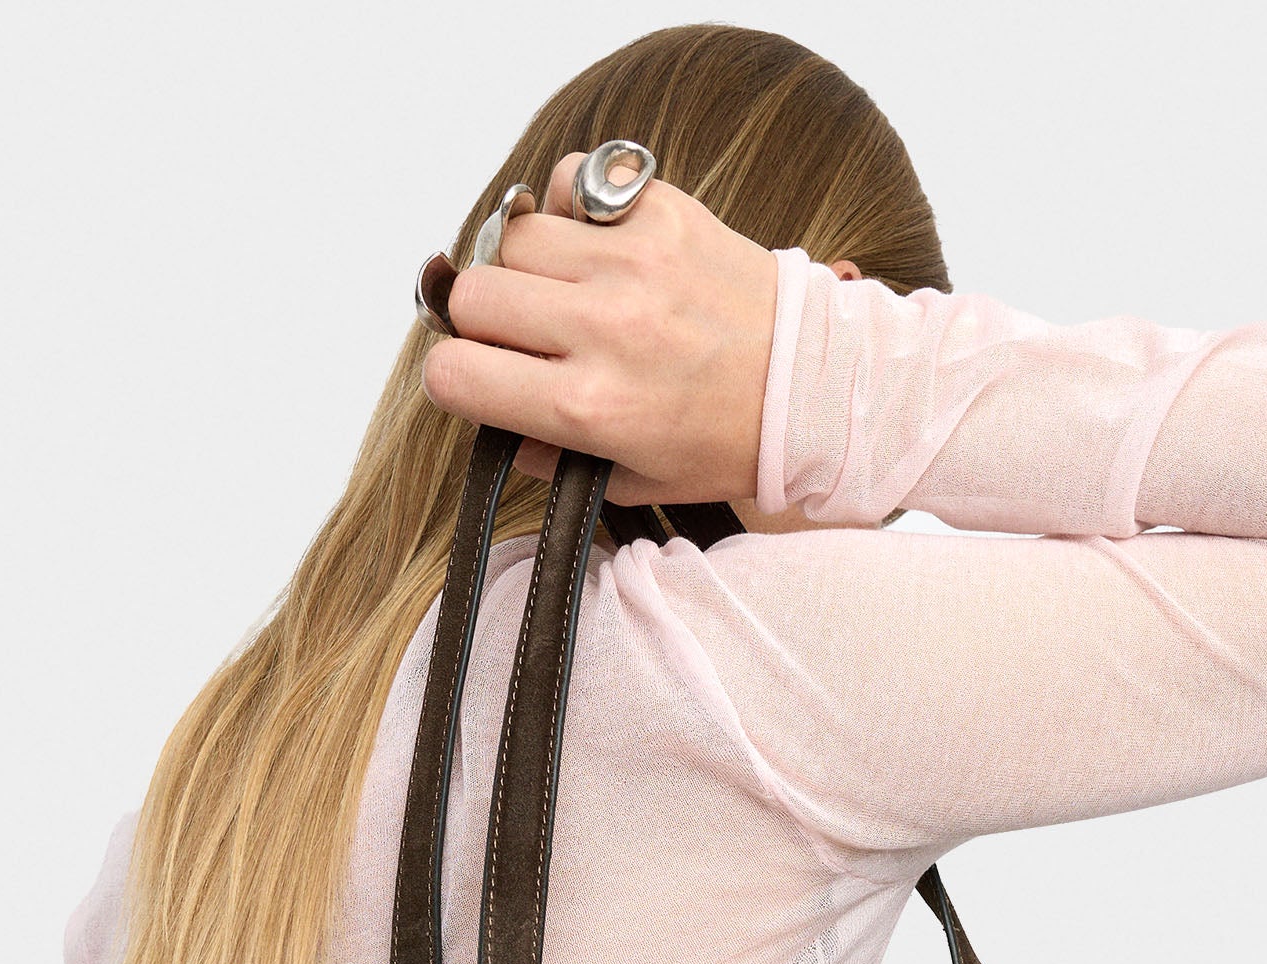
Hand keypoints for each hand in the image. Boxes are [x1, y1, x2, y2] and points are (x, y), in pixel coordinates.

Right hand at [422, 151, 777, 506]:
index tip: (478, 378)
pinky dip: (568, 207)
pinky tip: (593, 243)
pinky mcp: (658, 211)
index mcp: (591, 407)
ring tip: (564, 289)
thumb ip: (555, 459)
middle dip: (483, 320)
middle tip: (522, 335)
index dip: (454, 379)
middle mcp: (603, 328)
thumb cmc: (728, 438)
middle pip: (472, 296)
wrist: (811, 386)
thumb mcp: (636, 479)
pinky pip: (569, 182)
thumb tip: (500, 428)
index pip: (456, 376)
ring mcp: (631, 262)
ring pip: (513, 238)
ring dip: (525, 265)